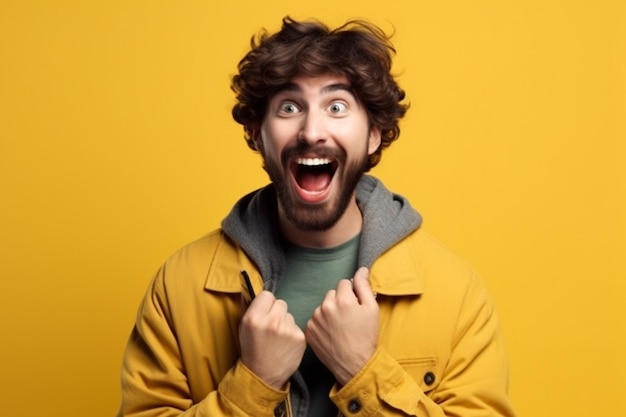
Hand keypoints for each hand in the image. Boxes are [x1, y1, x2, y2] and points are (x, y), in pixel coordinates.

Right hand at [239, 291, 305, 389]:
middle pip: (281, 303)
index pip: (267, 295)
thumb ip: (251, 308)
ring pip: (289, 315)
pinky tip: (285, 344)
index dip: (265, 303)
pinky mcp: (300, 338)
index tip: (264, 312)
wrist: (263, 376)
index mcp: (255, 318)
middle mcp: (272, 321)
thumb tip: (255, 290)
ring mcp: (287, 330)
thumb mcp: (243, 328)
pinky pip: (296, 327)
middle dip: (276, 312)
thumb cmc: (252, 351)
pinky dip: (292, 333)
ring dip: (284, 322)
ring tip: (277, 338)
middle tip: (271, 326)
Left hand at [305, 267, 378, 385]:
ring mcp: (315, 319)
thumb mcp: (372, 309)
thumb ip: (364, 286)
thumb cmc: (366, 337)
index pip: (344, 283)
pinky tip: (331, 333)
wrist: (354, 365)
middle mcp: (326, 306)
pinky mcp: (309, 330)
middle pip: (332, 293)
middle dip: (340, 301)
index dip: (352, 294)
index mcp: (342, 299)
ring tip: (340, 327)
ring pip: (323, 306)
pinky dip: (322, 323)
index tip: (355, 306)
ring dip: (330, 311)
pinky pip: (315, 319)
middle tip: (349, 318)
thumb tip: (361, 270)